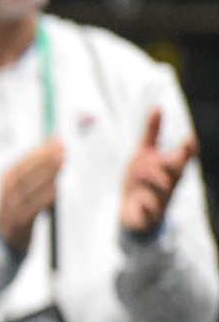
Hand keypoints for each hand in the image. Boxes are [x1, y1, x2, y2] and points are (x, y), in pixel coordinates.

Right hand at [0, 138, 64, 254]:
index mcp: (7, 180)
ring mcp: (12, 208)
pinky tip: (56, 188)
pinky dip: (43, 198)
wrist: (6, 237)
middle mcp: (7, 193)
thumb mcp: (23, 185)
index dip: (39, 151)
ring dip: (45, 174)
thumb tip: (56, 145)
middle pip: (23, 173)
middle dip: (43, 159)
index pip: (22, 162)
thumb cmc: (20, 205)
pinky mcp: (20, 223)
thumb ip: (37, 168)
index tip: (56, 140)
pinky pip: (32, 209)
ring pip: (27, 189)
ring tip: (61, 162)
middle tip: (62, 148)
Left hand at [122, 108, 198, 238]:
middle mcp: (169, 182)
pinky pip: (150, 211)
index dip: (189, 147)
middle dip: (172, 162)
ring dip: (153, 180)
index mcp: (171, 166)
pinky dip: (147, 206)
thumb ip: (151, 132)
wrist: (130, 211)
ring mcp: (160, 199)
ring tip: (140, 173)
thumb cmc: (140, 179)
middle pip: (177, 170)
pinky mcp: (149, 215)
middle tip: (167, 156)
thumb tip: (157, 106)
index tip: (192, 137)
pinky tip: (142, 201)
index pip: (185, 155)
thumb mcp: (144, 154)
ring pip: (163, 189)